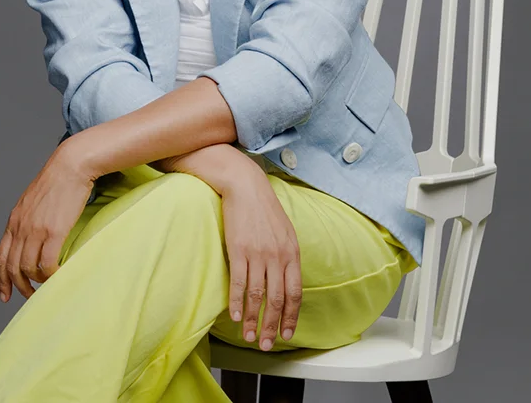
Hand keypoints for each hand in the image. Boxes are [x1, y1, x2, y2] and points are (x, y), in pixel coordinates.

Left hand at [0, 137, 94, 301]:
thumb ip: (29, 218)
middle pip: (13, 267)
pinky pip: (47, 264)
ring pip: (29, 269)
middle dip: (19, 286)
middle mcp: (21, 227)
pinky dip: (51, 276)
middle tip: (30, 296)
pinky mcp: (54, 231)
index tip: (5, 295)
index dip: (2, 279)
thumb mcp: (34, 199)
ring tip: (47, 285)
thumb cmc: (58, 179)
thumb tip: (33, 236)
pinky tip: (58, 276)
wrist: (71, 165)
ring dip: (37, 282)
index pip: (2, 256)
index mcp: (14, 219)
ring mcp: (36, 230)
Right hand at [221, 170, 301, 350]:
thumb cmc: (264, 208)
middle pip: (277, 300)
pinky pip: (239, 283)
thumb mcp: (285, 231)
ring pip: (258, 296)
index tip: (287, 334)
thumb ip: (288, 256)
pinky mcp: (238, 250)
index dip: (291, 317)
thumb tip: (287, 281)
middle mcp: (278, 256)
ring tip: (249, 336)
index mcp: (292, 253)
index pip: (295, 293)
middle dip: (272, 326)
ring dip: (253, 320)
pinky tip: (235, 316)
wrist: (245, 185)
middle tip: (267, 344)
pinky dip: (237, 303)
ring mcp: (258, 254)